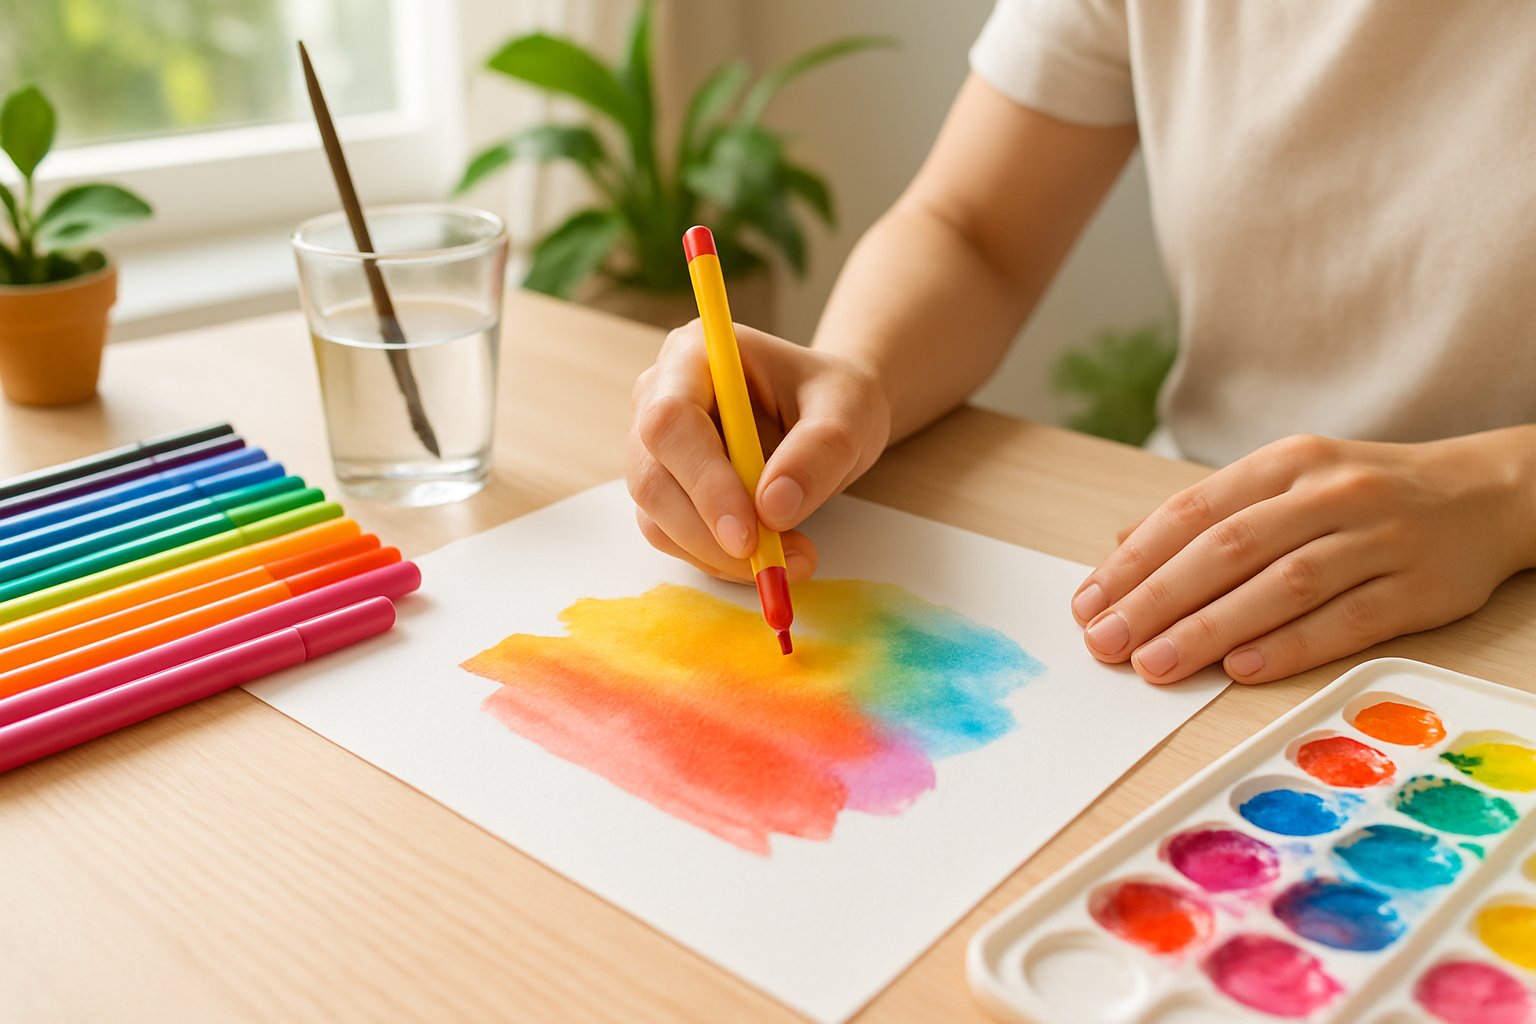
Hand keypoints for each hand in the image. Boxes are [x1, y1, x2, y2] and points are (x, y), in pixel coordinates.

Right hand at [628, 320, 890, 581]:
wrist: (830, 416)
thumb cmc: (834, 399)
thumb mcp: (849, 411)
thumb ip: (818, 451)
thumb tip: (772, 509)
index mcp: (693, 356)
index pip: (671, 420)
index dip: (703, 482)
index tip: (748, 535)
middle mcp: (658, 396)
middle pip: (651, 475)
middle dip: (708, 532)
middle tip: (773, 562)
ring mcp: (654, 447)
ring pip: (656, 516)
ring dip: (716, 555)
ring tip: (790, 557)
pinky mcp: (665, 488)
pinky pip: (672, 537)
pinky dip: (716, 560)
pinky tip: (767, 556)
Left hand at [1071, 431, 1535, 683]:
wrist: (1486, 494)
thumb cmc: (1361, 496)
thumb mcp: (1285, 483)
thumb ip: (1209, 516)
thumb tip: (1121, 548)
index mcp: (1286, 463)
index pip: (1193, 511)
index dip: (1135, 560)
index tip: (1088, 602)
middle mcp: (1329, 494)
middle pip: (1229, 549)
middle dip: (1157, 599)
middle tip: (1107, 641)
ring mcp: (1378, 538)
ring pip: (1283, 585)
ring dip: (1212, 628)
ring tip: (1156, 664)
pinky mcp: (1420, 587)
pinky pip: (1348, 619)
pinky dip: (1292, 645)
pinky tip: (1242, 668)